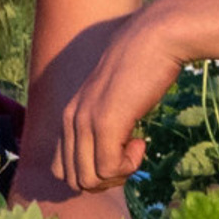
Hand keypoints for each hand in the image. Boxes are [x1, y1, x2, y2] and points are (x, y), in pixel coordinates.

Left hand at [54, 9, 186, 192]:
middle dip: (105, 180)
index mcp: (70, 115)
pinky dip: (128, 166)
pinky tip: (140, 142)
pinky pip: (109, 168)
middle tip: (128, 158)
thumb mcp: (116, 99)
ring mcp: (85, 122)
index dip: (93, 173)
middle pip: (74, 180)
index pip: (62, 169)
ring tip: (135, 149)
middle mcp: (71, 119)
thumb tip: (112, 153)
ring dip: (117, 174)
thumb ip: (106, 121)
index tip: (117, 155)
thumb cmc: (143, 68)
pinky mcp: (106, 123)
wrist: (155, 38)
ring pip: (89, 180)